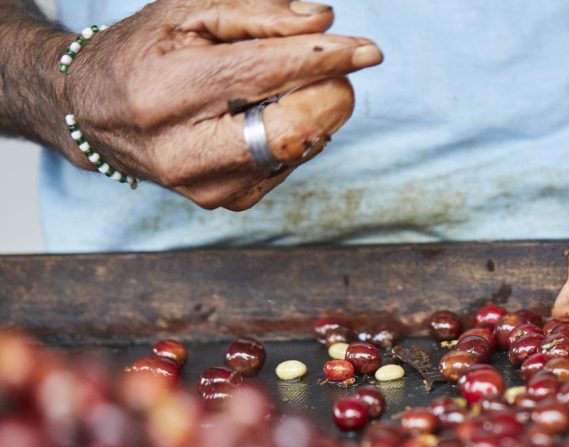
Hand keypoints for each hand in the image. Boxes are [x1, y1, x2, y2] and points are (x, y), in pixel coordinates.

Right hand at [56, 0, 382, 210]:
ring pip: (295, 151)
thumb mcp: (187, 12)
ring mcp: (205, 187)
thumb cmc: (147, 52)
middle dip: (329, 94)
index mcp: (164, 92)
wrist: (95, 114)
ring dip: (313, 112)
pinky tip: (270, 116)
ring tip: (286, 87)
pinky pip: (287, 165)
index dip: (323, 60)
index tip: (370, 51)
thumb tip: (323, 23)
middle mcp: (181, 151)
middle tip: (338, 67)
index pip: (262, 74)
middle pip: (288, 130)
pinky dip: (296, 135)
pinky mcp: (226, 203)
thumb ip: (256, 12)